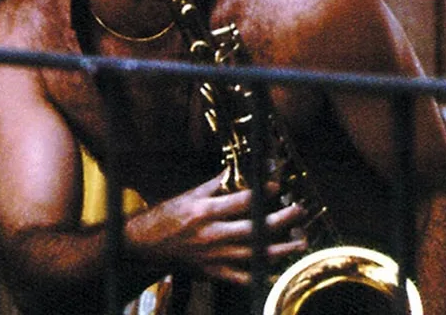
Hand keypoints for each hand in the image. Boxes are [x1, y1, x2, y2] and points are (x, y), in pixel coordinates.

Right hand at [126, 173, 308, 284]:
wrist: (145, 246)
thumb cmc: (168, 217)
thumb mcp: (191, 195)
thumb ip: (216, 184)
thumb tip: (237, 167)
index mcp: (206, 212)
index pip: (242, 201)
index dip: (263, 192)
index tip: (277, 185)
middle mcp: (213, 235)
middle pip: (255, 229)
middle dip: (281, 220)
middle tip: (299, 211)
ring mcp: (214, 257)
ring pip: (254, 255)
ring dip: (280, 249)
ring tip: (300, 242)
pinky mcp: (213, 272)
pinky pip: (241, 278)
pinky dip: (260, 276)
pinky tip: (277, 271)